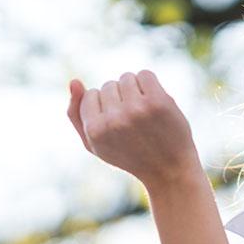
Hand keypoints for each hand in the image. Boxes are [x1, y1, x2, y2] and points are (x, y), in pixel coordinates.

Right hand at [66, 71, 197, 186]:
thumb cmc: (129, 156)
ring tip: (144, 113)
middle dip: (120, 98)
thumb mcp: (95, 144)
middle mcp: (114, 119)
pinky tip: (155, 103)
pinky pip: (145, 74)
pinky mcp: (158, 102)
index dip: (104, 107)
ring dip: (135, 90)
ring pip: (126, 77)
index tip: (118, 125)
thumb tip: (74, 81)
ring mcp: (137, 109)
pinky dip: (149, 85)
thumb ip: (76, 115)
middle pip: (108, 85)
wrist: (169, 168)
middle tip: (134, 123)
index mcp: (95, 130)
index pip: (90, 94)